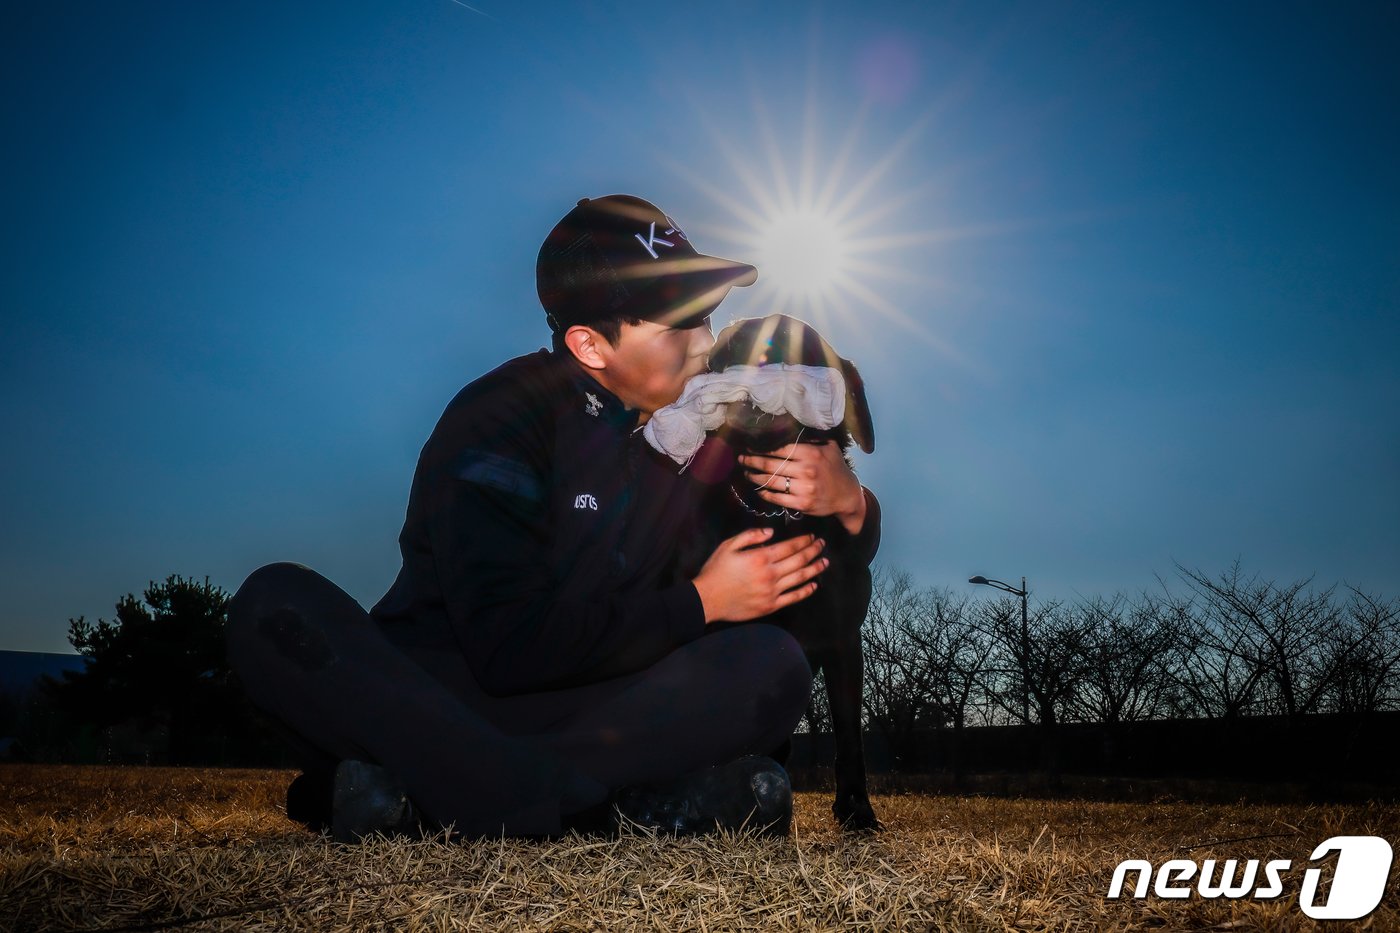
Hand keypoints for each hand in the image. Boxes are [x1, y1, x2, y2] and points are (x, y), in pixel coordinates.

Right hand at [691, 528, 826, 623]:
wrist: (707, 599)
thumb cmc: (716, 570)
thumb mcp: (728, 546)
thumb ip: (750, 536)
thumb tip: (771, 532)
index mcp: (761, 557)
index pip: (790, 547)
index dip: (804, 541)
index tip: (812, 537)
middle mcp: (770, 574)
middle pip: (799, 560)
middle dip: (813, 551)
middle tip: (822, 545)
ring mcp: (772, 591)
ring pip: (800, 578)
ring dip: (815, 569)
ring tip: (824, 562)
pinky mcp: (771, 605)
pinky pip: (793, 597)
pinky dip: (806, 591)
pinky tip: (814, 585)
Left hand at [738, 441, 867, 535]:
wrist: (847, 495)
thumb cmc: (836, 468)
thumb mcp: (829, 447)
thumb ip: (811, 438)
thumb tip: (788, 428)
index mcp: (811, 453)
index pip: (779, 449)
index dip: (761, 449)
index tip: (750, 448)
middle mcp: (807, 470)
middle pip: (771, 465)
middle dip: (752, 462)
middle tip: (742, 459)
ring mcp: (804, 488)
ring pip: (771, 482)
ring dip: (755, 477)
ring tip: (747, 474)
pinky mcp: (802, 504)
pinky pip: (777, 498)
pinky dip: (765, 493)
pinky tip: (759, 489)